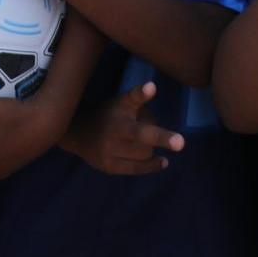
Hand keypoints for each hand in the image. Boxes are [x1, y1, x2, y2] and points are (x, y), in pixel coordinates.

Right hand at [67, 82, 182, 175]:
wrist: (78, 133)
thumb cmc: (108, 115)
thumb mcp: (121, 102)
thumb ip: (139, 98)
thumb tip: (153, 97)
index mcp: (118, 111)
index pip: (133, 100)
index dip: (142, 93)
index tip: (152, 87)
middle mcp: (112, 130)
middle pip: (144, 136)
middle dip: (160, 138)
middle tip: (179, 142)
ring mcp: (109, 151)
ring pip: (144, 154)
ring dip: (151, 149)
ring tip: (144, 143)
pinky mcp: (109, 167)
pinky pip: (137, 169)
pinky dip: (152, 165)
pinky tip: (162, 161)